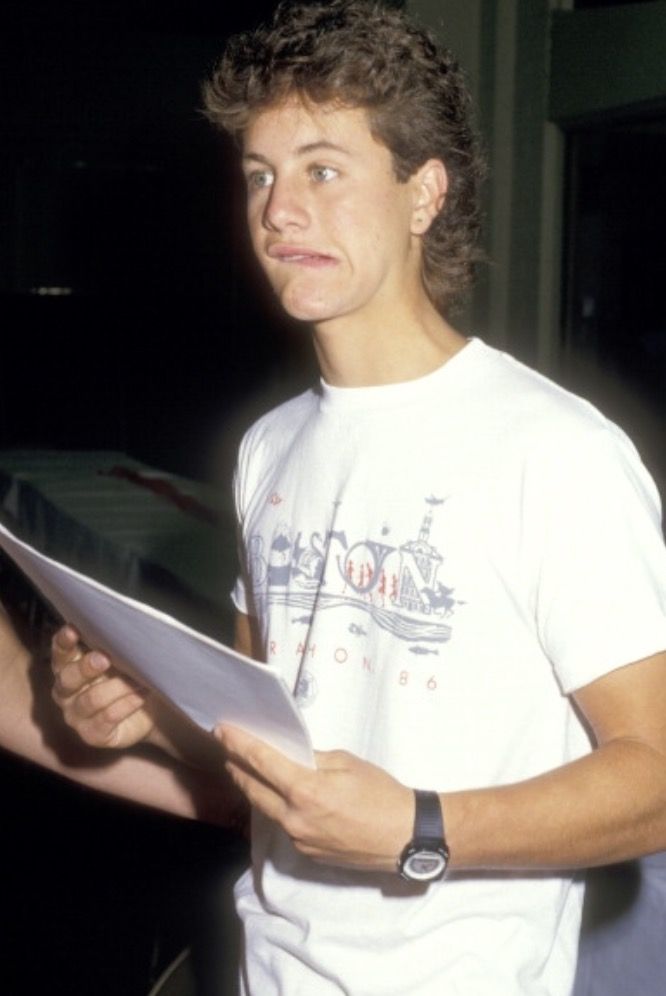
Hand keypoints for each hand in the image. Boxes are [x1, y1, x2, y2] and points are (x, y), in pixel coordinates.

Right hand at [51, 625, 154, 748]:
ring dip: (117, 687)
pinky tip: (140, 696)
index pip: (60, 653)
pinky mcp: (92, 735)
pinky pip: (107, 718)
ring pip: (91, 699)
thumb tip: (121, 634)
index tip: (73, 629)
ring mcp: (76, 716)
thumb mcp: (121, 660)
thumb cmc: (128, 677)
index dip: (64, 642)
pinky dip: (126, 704)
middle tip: (104, 658)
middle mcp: (66, 693)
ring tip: (138, 680)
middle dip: (86, 667)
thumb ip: (113, 649)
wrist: (150, 711)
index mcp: (68, 668)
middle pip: (68, 678)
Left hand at [217, 726, 412, 870]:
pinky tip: (282, 797)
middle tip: (226, 749)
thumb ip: (313, 760)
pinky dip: (279, 808)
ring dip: (256, 789)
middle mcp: (294, 819)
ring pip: (268, 809)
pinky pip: (285, 825)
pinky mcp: (307, 854)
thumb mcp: (347, 764)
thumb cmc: (381, 793)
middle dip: (237, 767)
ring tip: (246, 770)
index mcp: (305, 791)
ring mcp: (299, 840)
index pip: (262, 763)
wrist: (406, 836)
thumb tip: (293, 757)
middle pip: (254, 790)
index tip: (222, 730)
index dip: (239, 745)